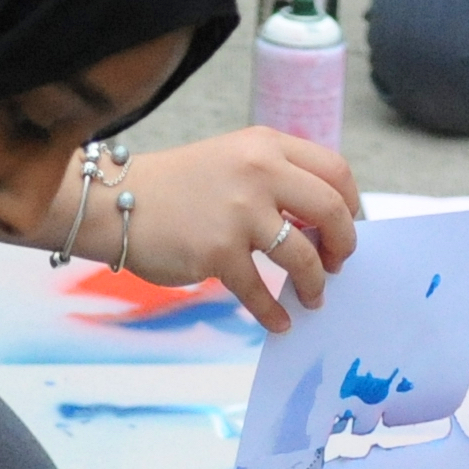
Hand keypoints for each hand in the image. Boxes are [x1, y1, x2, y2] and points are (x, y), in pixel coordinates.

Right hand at [116, 129, 361, 330]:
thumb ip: (275, 179)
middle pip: (331, 210)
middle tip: (338, 265)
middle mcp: (258, 171)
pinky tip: (281, 323)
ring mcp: (239, 211)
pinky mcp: (218, 251)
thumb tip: (323, 224)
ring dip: (316, 285)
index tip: (346, 229)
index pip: (335, 170)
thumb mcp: (232, 161)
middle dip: (344, 245)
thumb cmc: (177, 188)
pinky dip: (276, 314)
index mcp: (266, 145)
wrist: (117, 202)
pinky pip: (261, 292)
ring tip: (313, 298)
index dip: (351, 205)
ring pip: (304, 256)